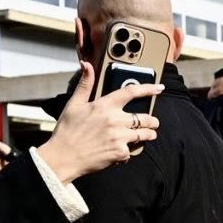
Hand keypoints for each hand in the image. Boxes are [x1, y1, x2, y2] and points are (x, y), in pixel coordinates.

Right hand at [39, 63, 163, 184]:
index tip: (159, 88)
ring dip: (148, 135)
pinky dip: (129, 151)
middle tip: (152, 123)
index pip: (131, 92)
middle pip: (146, 118)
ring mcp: (120, 137)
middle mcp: (115, 120)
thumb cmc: (67, 131)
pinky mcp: (121, 152)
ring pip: (146, 135)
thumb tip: (86, 65)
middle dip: (152, 121)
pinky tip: (119, 150)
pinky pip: (133, 150)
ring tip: (145, 135)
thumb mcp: (73, 104)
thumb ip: (85, 84)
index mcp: (104, 106)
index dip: (148, 88)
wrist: (63, 157)